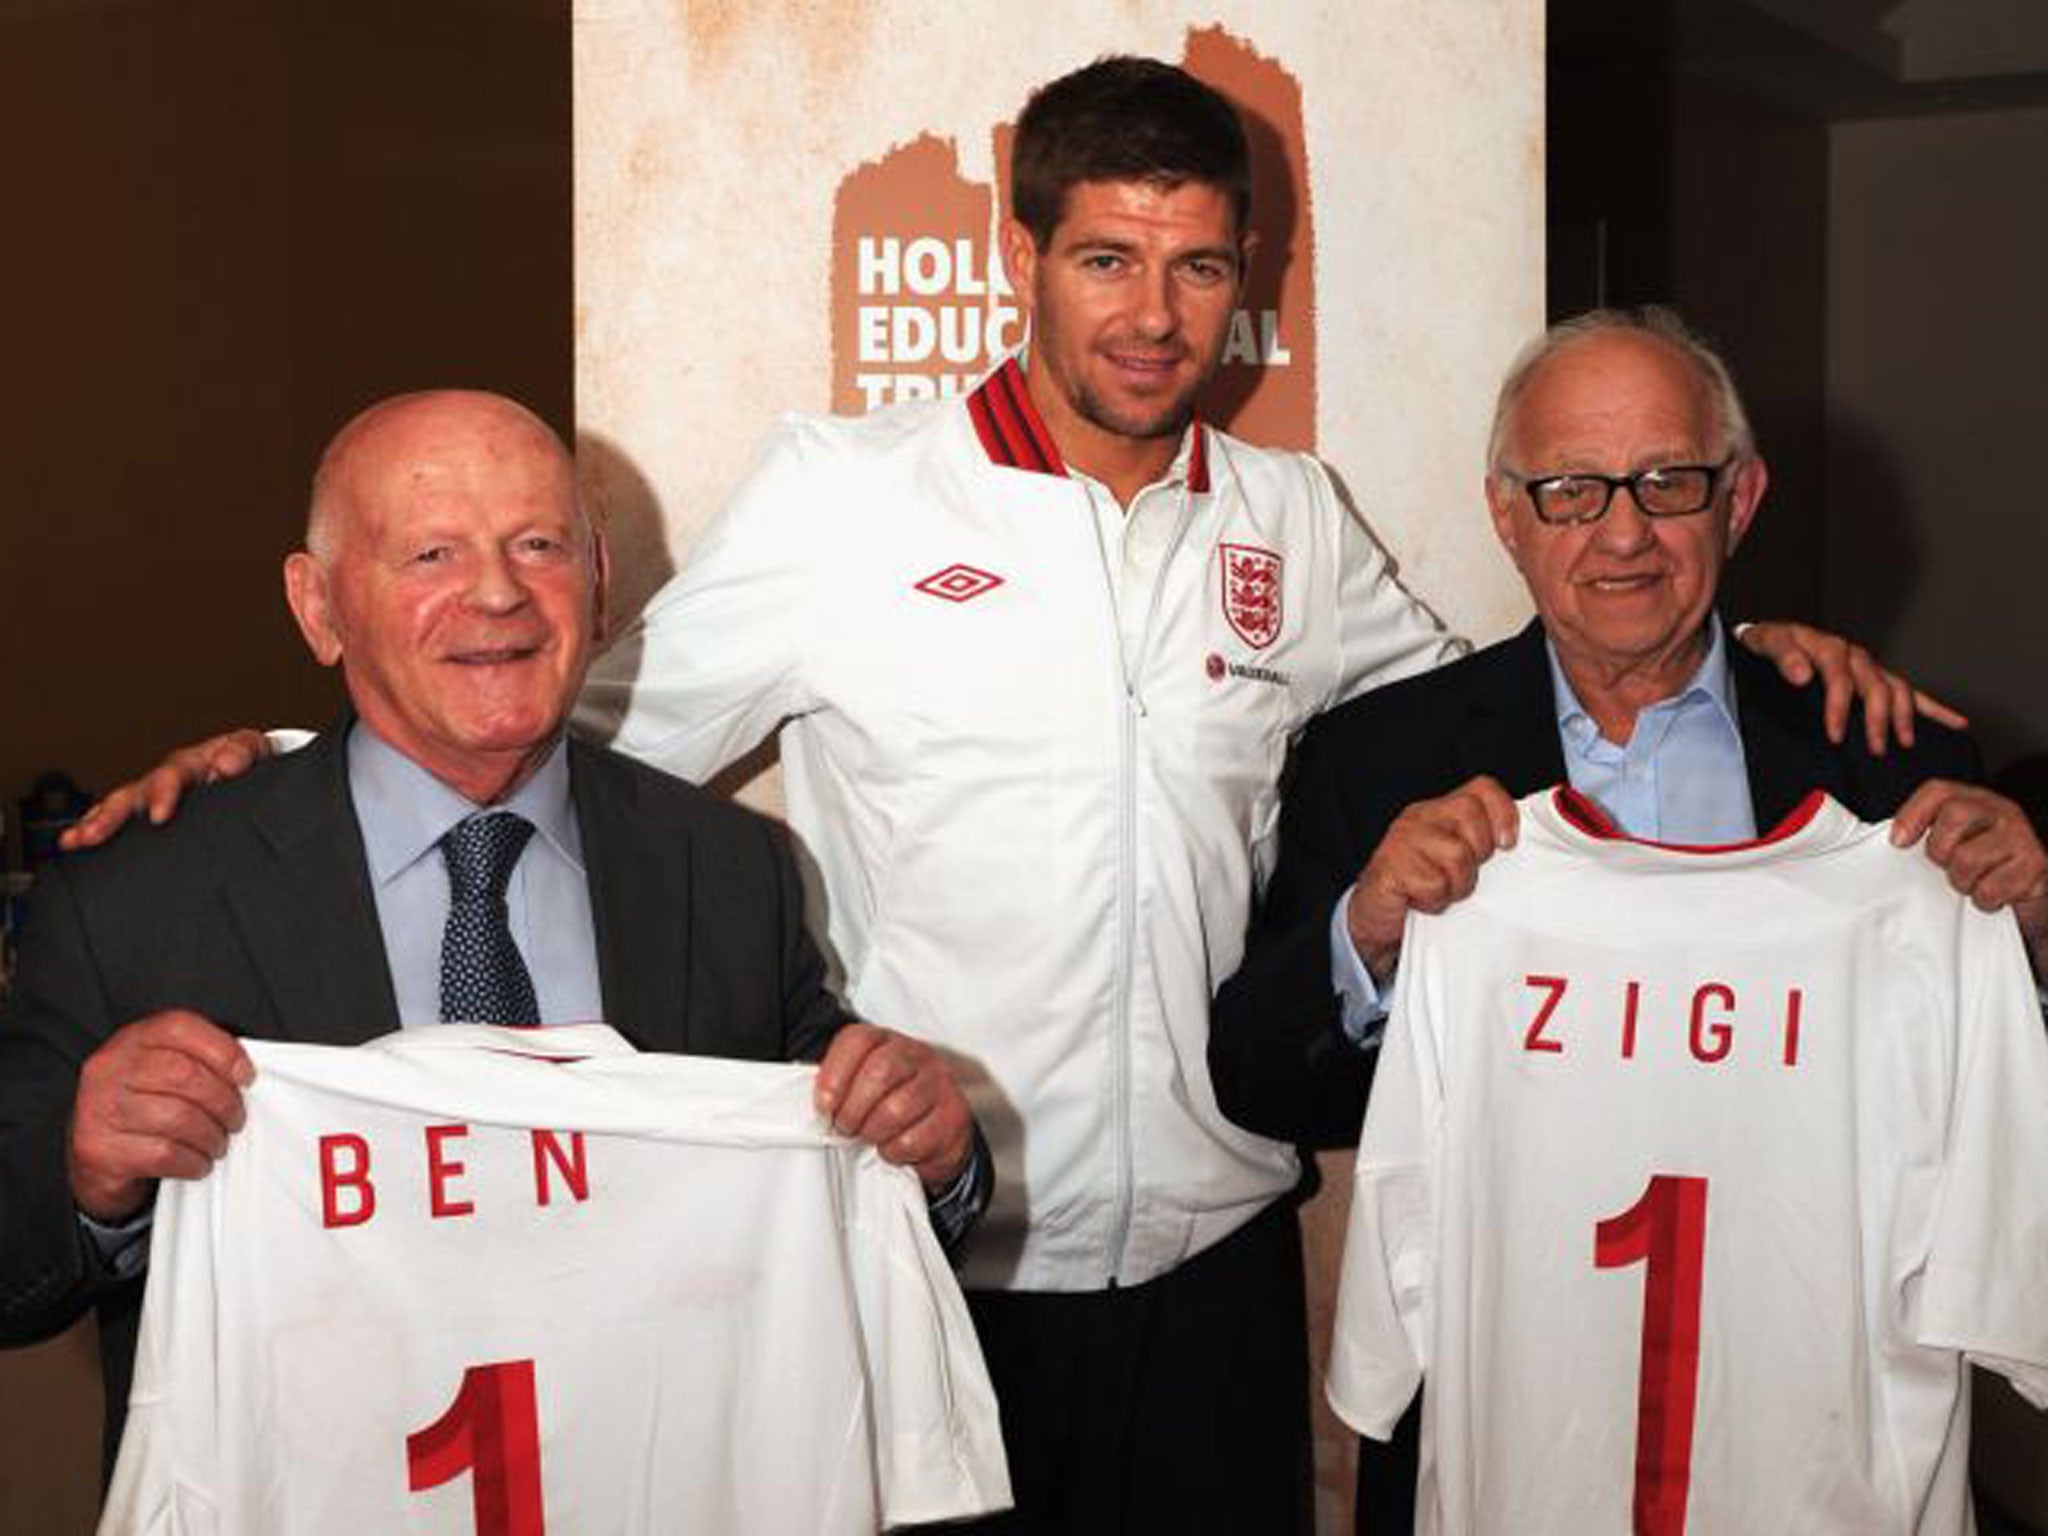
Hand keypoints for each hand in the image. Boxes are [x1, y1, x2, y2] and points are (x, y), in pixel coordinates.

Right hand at [59, 730, 272, 851]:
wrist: (244, 763)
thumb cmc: (245, 758)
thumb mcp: (250, 750)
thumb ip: (241, 754)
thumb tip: (225, 766)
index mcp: (191, 762)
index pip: (173, 776)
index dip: (163, 794)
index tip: (159, 816)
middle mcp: (166, 776)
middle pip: (134, 792)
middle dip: (113, 814)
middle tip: (96, 833)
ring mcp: (154, 792)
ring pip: (119, 805)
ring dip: (96, 822)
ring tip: (75, 840)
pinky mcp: (150, 807)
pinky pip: (118, 814)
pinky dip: (96, 825)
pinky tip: (77, 841)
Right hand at [68, 1011, 254, 1222]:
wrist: (98, 1157)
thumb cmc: (144, 1108)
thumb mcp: (163, 1072)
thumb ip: (197, 1060)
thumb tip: (244, 1073)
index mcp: (131, 1041)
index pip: (180, 1028)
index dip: (223, 1051)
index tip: (246, 1077)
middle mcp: (109, 1069)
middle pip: (184, 1074)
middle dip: (223, 1101)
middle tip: (235, 1120)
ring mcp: (97, 1107)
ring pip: (176, 1118)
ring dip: (211, 1136)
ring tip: (217, 1143)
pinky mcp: (98, 1148)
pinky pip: (162, 1153)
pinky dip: (192, 1161)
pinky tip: (198, 1162)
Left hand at [814, 1022, 972, 1188]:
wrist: (937, 1130)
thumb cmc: (887, 1105)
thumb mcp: (859, 1086)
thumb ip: (835, 1086)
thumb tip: (800, 1101)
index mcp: (885, 1041)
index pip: (858, 1040)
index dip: (834, 1075)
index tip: (823, 1106)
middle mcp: (916, 1055)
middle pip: (880, 1071)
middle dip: (853, 1108)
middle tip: (845, 1127)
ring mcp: (939, 1083)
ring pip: (897, 1108)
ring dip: (873, 1132)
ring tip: (868, 1137)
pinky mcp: (954, 1116)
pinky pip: (914, 1138)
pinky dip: (894, 1151)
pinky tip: (893, 1147)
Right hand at [1346, 775, 1518, 979]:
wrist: (1375, 920)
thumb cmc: (1422, 890)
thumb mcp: (1457, 862)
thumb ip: (1482, 846)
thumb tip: (1524, 845)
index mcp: (1440, 812)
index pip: (1481, 789)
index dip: (1502, 812)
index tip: (1508, 843)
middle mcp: (1420, 818)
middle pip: (1470, 814)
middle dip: (1478, 852)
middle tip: (1462, 874)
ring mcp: (1403, 840)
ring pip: (1457, 853)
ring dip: (1456, 884)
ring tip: (1441, 891)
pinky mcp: (1390, 867)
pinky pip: (1433, 884)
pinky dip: (1433, 901)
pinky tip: (1421, 901)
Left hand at [1737, 621, 1965, 754]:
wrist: (1773, 639)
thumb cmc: (1771, 644)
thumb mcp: (1767, 642)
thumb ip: (1783, 655)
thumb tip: (1802, 674)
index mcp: (1829, 647)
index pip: (1840, 678)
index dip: (1838, 707)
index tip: (1835, 734)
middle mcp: (1855, 656)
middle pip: (1875, 686)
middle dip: (1876, 720)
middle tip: (1875, 748)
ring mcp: (1870, 667)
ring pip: (1898, 689)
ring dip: (1904, 717)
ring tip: (1904, 743)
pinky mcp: (1878, 677)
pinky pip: (1911, 692)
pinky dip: (1935, 708)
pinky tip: (1956, 723)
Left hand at [1892, 780, 2047, 975]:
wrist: (2027, 895)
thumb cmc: (1978, 867)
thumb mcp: (1945, 845)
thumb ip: (1912, 833)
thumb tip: (1839, 824)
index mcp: (1973, 800)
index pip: (1938, 791)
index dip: (1913, 814)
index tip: (1898, 842)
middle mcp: (2000, 810)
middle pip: (1954, 816)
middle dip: (1940, 851)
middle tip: (1947, 866)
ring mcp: (2021, 836)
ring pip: (1968, 857)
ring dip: (1961, 881)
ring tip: (1970, 882)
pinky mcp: (2036, 866)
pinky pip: (1991, 888)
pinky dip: (1984, 900)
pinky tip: (1992, 894)